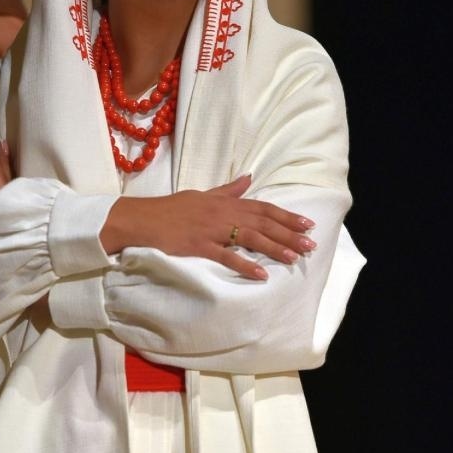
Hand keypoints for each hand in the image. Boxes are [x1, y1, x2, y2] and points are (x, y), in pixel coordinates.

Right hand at [100, 174, 316, 279]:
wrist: (142, 218)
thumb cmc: (171, 209)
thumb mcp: (203, 195)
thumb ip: (228, 190)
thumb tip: (249, 178)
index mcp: (225, 202)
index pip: (263, 208)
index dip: (286, 216)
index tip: (306, 224)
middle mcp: (222, 213)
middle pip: (262, 222)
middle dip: (288, 233)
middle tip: (310, 245)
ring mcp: (211, 229)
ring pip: (250, 237)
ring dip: (274, 248)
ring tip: (294, 258)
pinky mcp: (198, 246)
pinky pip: (226, 256)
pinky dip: (244, 265)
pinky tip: (261, 274)